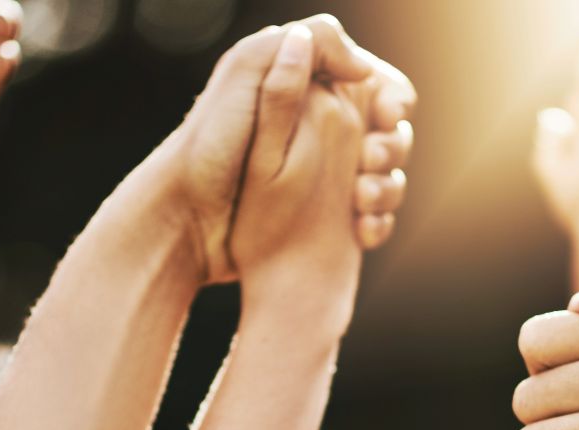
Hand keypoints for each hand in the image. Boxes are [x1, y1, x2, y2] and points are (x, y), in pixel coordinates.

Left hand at [166, 15, 414, 286]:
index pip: (373, 80)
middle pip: (387, 128)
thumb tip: (357, 62)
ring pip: (385, 172)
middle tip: (371, 163)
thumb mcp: (244, 75)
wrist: (186, 222)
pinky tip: (361, 229)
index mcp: (302, 88)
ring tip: (362, 201)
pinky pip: (370, 214)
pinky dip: (375, 220)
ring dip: (387, 186)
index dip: (392, 97)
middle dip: (392, 144)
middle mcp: (316, 126)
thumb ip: (297, 50)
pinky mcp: (318, 214)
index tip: (386, 118)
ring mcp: (321, 172)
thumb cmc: (209, 147)